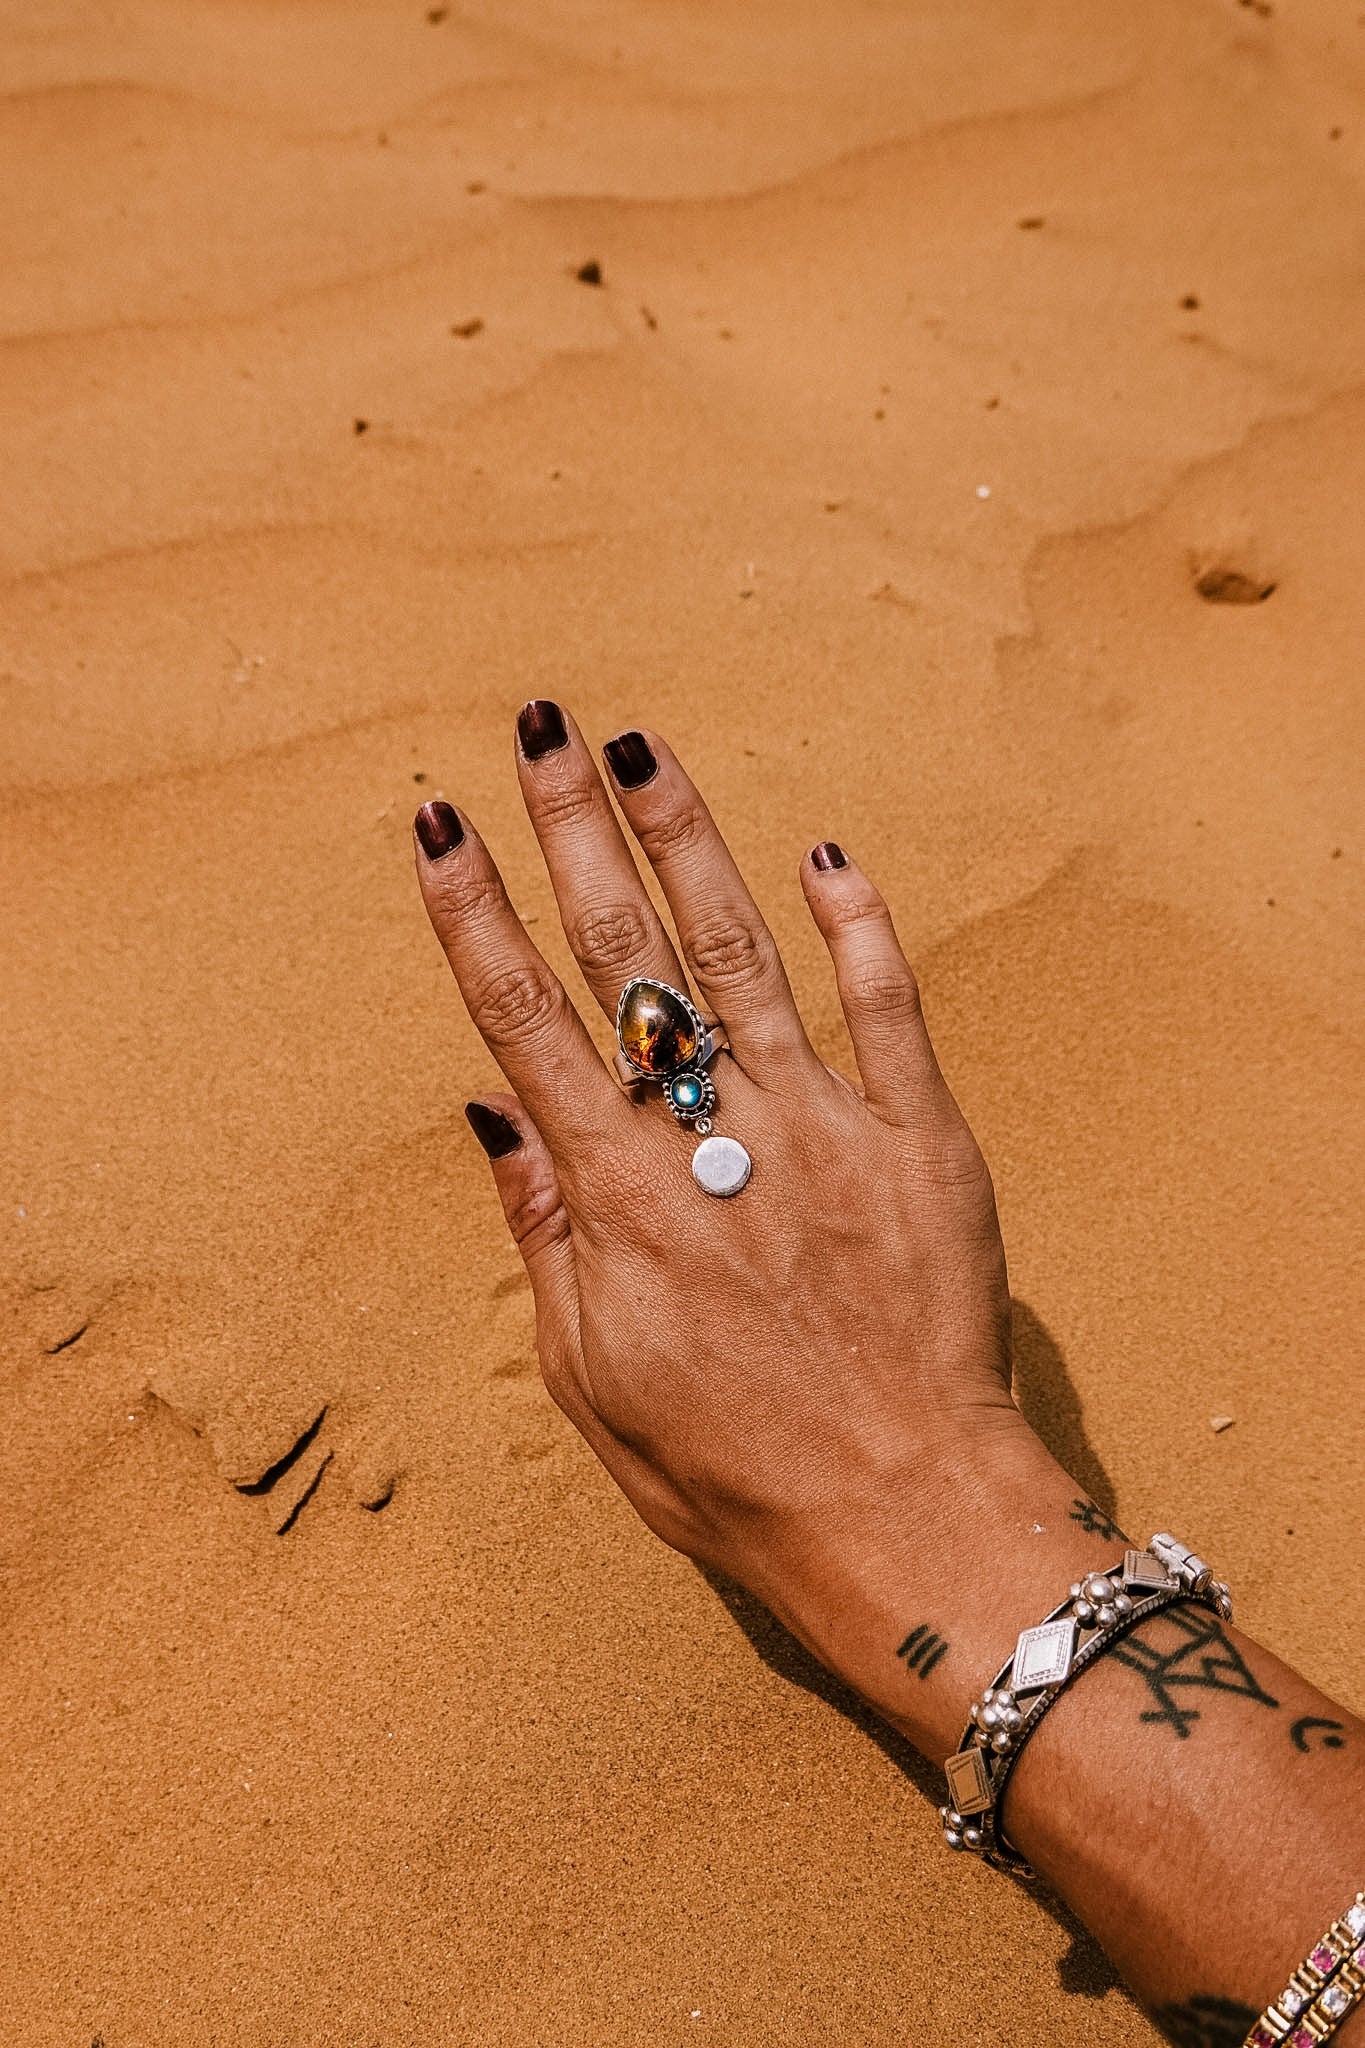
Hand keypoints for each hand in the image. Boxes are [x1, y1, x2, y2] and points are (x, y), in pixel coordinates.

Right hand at [415, 706, 1097, 1755]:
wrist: (906, 1518)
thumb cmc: (733, 1471)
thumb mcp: (592, 1379)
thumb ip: (543, 1235)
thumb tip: (493, 1113)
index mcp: (620, 1200)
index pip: (524, 1023)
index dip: (472, 916)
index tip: (434, 824)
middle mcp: (713, 1143)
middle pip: (626, 960)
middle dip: (574, 832)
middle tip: (540, 724)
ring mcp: (825, 1130)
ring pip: (744, 956)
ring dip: (690, 843)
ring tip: (644, 748)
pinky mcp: (922, 1142)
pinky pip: (889, 1011)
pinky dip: (858, 928)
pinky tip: (827, 853)